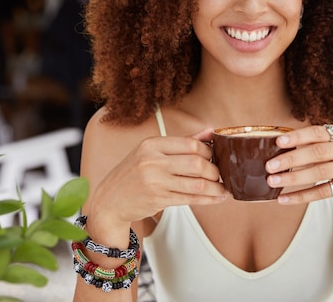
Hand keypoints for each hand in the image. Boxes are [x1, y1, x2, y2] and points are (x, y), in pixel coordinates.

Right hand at [87, 127, 227, 227]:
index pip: (191, 144)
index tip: (215, 156)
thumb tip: (210, 131)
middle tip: (220, 174)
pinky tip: (217, 198)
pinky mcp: (158, 200)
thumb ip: (181, 142)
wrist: (109, 201)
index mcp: (152, 144)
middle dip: (214, 170)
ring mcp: (155, 181)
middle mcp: (152, 161)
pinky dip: (208, 199)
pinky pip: (191, 199)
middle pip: (197, 162)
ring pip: (197, 183)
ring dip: (216, 187)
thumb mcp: (151, 152)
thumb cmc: (133, 174)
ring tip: (223, 189)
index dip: (209, 151)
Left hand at [265, 124, 332, 212]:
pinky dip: (301, 196)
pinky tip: (284, 199)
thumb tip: (280, 148)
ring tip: (273, 181)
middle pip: (317, 153)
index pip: (318, 132)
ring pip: (319, 173)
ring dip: (292, 178)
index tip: (278, 141)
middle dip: (290, 159)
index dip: (297, 136)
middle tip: (269, 165)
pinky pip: (323, 192)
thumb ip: (316, 145)